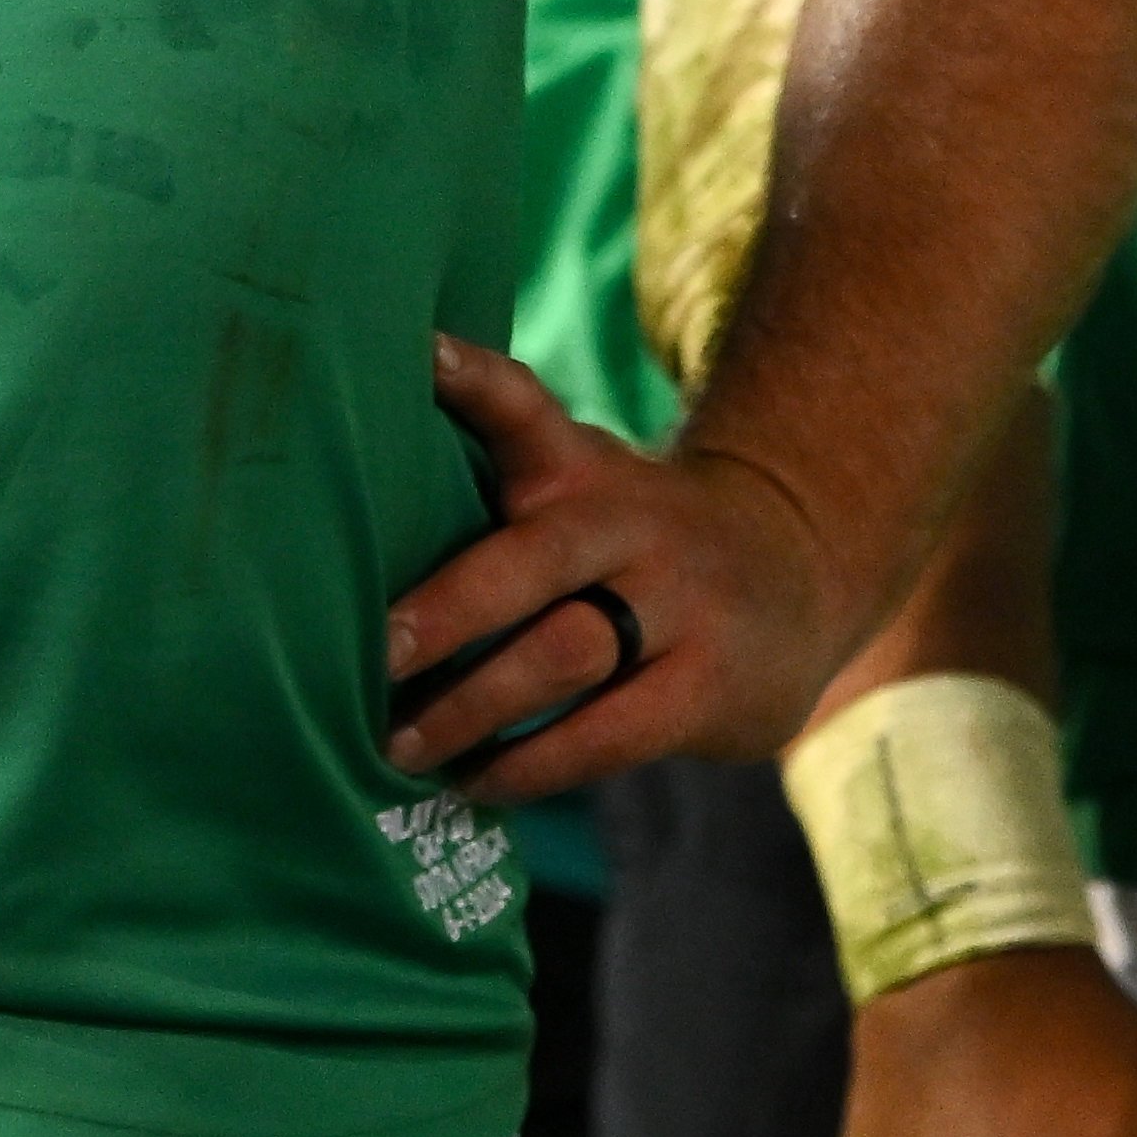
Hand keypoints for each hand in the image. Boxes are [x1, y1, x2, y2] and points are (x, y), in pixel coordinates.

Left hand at [372, 335, 870, 797]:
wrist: (799, 568)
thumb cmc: (635, 539)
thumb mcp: (586, 481)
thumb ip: (497, 482)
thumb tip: (337, 522)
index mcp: (585, 469)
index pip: (525, 409)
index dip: (471, 379)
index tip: (418, 355)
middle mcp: (631, 524)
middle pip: (534, 559)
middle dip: (450, 610)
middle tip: (376, 655)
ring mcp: (678, 606)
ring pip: (566, 655)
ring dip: (473, 708)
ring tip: (400, 746)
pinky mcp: (705, 687)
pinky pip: (606, 734)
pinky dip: (531, 765)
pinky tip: (477, 781)